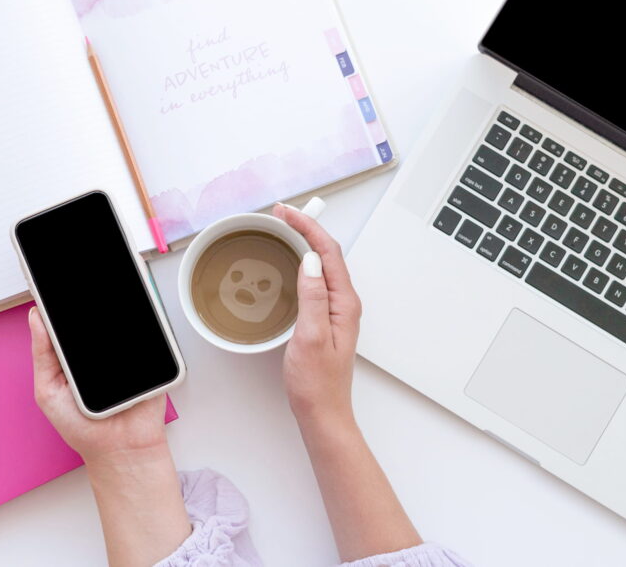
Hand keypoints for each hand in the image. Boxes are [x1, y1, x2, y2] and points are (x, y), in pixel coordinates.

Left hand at [30, 308, 190, 565]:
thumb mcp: (48, 390)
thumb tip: (36, 317)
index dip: (64, 299)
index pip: (69, 319)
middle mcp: (98, 350)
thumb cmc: (82, 426)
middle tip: (85, 283)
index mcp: (73, 354)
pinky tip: (132, 313)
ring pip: (123, 318)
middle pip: (96, 313)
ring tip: (110, 293)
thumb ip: (43, 354)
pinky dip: (142, 322)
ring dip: (118, 305)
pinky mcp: (149, 357)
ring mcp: (126, 352)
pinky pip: (148, 333)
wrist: (120, 449)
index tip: (59, 280)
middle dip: (91, 297)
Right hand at [274, 204, 362, 424]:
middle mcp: (344, 303)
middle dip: (305, 227)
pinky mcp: (325, 318)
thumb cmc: (316, 382)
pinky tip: (290, 262)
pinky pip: (316, 280)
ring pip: (322, 265)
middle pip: (327, 253)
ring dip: (304, 242)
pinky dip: (302, 262)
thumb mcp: (311, 336)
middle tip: (281, 213)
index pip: (327, 252)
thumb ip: (313, 296)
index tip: (286, 213)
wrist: (322, 412)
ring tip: (285, 228)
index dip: (307, 227)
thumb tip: (310, 260)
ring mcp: (336, 310)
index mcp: (344, 303)